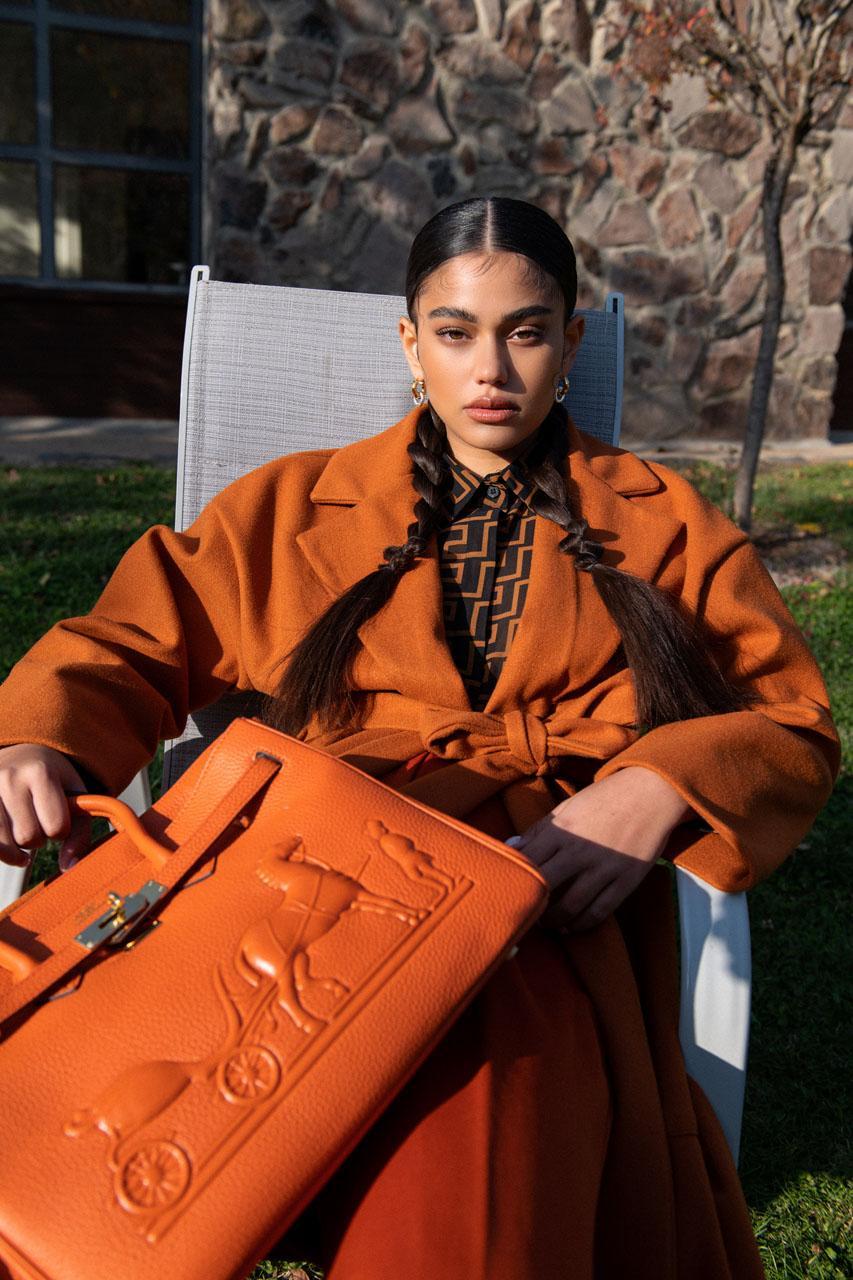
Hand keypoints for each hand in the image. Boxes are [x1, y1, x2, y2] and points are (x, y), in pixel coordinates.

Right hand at [0, 744, 91, 871]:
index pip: (56, 827)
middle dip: (38, 837)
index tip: (57, 817)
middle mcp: (9, 778)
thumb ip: (79, 833)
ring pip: (4, 845)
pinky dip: (1, 851)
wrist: (21, 756)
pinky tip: (7, 845)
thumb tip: (67, 867)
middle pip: (28, 838)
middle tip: (37, 819)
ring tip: (22, 827)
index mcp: (40, 772)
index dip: (61, 829)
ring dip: (17, 845)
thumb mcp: (75, 797)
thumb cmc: (54, 782)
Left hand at [510, 767, 691, 931]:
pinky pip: (599, 911)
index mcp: (561, 831)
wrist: (651, 793)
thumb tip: (510, 847)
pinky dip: (581, 924)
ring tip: (545, 923)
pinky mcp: (625, 881)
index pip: (526, 863)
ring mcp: (604, 868)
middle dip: (529, 905)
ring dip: (553, 921)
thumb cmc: (604, 799)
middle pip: (544, 888)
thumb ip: (538, 830)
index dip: (511, 880)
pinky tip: (571, 927)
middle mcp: (580, 851)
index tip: (506, 891)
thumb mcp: (566, 808)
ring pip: (570, 907)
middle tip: (521, 913)